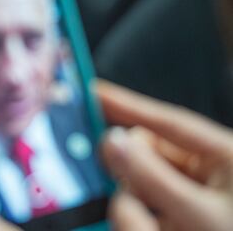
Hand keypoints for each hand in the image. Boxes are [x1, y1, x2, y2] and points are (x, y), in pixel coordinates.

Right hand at [98, 81, 232, 230]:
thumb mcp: (200, 215)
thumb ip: (152, 177)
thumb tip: (112, 141)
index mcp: (224, 159)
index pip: (167, 123)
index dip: (127, 104)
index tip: (89, 92)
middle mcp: (205, 176)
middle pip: (145, 157)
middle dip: (130, 174)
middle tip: (132, 197)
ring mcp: (189, 202)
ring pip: (137, 189)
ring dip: (134, 210)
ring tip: (156, 228)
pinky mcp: (174, 223)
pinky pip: (139, 215)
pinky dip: (138, 223)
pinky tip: (151, 228)